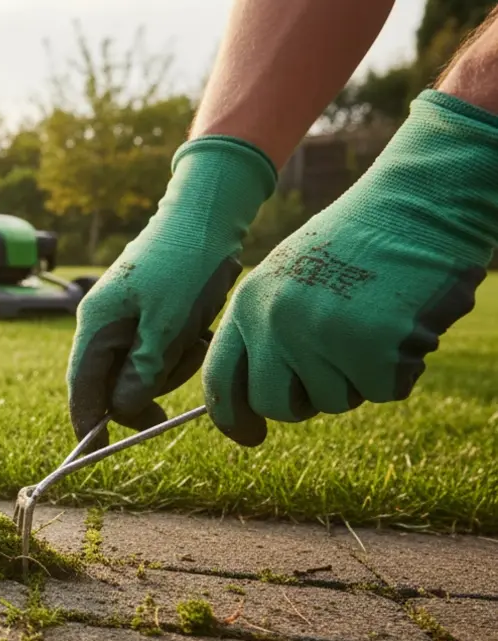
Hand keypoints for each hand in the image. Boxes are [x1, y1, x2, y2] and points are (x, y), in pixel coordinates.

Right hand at [67, 136, 277, 449]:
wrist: (207, 213)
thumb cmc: (185, 265)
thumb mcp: (167, 326)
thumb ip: (141, 371)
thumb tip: (121, 410)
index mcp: (96, 323)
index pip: (82, 386)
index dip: (89, 421)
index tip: (99, 450)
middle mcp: (102, 321)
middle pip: (112, 381)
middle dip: (148, 384)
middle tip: (184, 363)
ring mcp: (123, 315)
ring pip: (139, 367)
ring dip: (170, 364)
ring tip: (196, 336)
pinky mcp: (146, 310)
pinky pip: (155, 348)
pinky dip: (177, 348)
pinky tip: (197, 328)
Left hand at [204, 90, 497, 446]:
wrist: (420, 204)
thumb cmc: (360, 242)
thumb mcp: (292, 278)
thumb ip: (268, 330)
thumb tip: (258, 400)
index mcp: (249, 303)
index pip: (220, 379)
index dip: (231, 417)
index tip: (249, 436)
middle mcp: (275, 322)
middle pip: (276, 404)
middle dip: (308, 398)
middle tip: (340, 360)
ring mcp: (321, 336)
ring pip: (334, 402)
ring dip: (360, 376)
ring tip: (374, 321)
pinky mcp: (372, 349)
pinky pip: (383, 391)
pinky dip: (400, 368)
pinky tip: (403, 323)